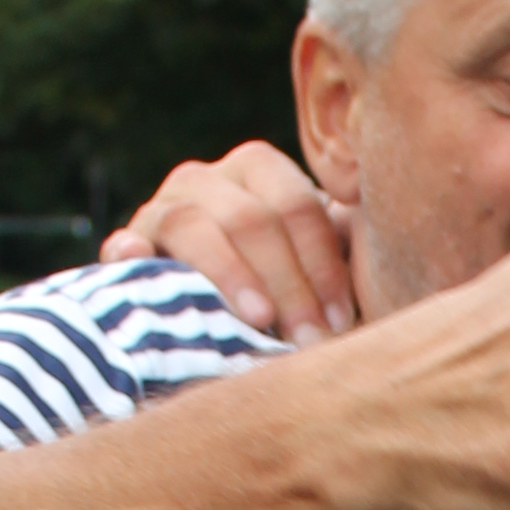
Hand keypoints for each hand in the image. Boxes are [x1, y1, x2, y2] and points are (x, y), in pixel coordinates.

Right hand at [104, 142, 355, 344]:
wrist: (229, 305)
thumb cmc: (291, 286)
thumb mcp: (320, 264)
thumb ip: (349, 248)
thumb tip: (383, 252)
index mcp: (260, 170)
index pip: (297, 206)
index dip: (322, 266)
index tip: (342, 321)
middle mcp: (208, 179)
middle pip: (250, 218)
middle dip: (287, 283)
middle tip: (310, 339)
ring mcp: (163, 207)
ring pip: (194, 224)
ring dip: (231, 275)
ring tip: (259, 320)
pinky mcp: (129, 243)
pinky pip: (126, 242)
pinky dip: (130, 253)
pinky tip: (137, 265)